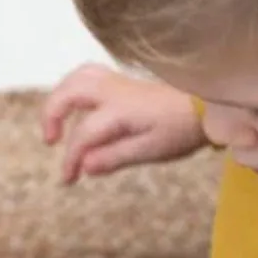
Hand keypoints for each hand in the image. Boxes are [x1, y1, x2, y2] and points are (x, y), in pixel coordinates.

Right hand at [41, 63, 204, 183]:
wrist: (206, 106)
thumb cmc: (180, 130)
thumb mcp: (150, 151)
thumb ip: (114, 157)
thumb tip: (84, 166)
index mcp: (120, 110)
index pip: (83, 134)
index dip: (71, 160)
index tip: (69, 180)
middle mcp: (114, 91)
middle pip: (70, 91)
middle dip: (52, 115)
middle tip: (50, 142)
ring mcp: (117, 83)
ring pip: (77, 77)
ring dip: (60, 98)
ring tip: (57, 124)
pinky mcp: (121, 83)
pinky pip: (88, 77)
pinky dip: (74, 92)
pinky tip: (77, 112)